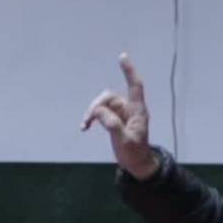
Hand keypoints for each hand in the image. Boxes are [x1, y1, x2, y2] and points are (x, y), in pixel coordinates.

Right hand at [81, 52, 157, 179]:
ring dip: (92, 112)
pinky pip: (100, 112)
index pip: (135, 87)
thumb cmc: (135, 154)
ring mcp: (121, 114)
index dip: (129, 71)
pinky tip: (85, 127)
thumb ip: (113, 125)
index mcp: (137, 111)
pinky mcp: (114, 120)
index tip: (122, 57)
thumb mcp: (125, 141)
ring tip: (84, 125)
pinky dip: (92, 117)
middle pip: (110, 97)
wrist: (137, 165)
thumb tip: (99, 112)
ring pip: (103, 104)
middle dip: (96, 105)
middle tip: (87, 120)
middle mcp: (129, 109)